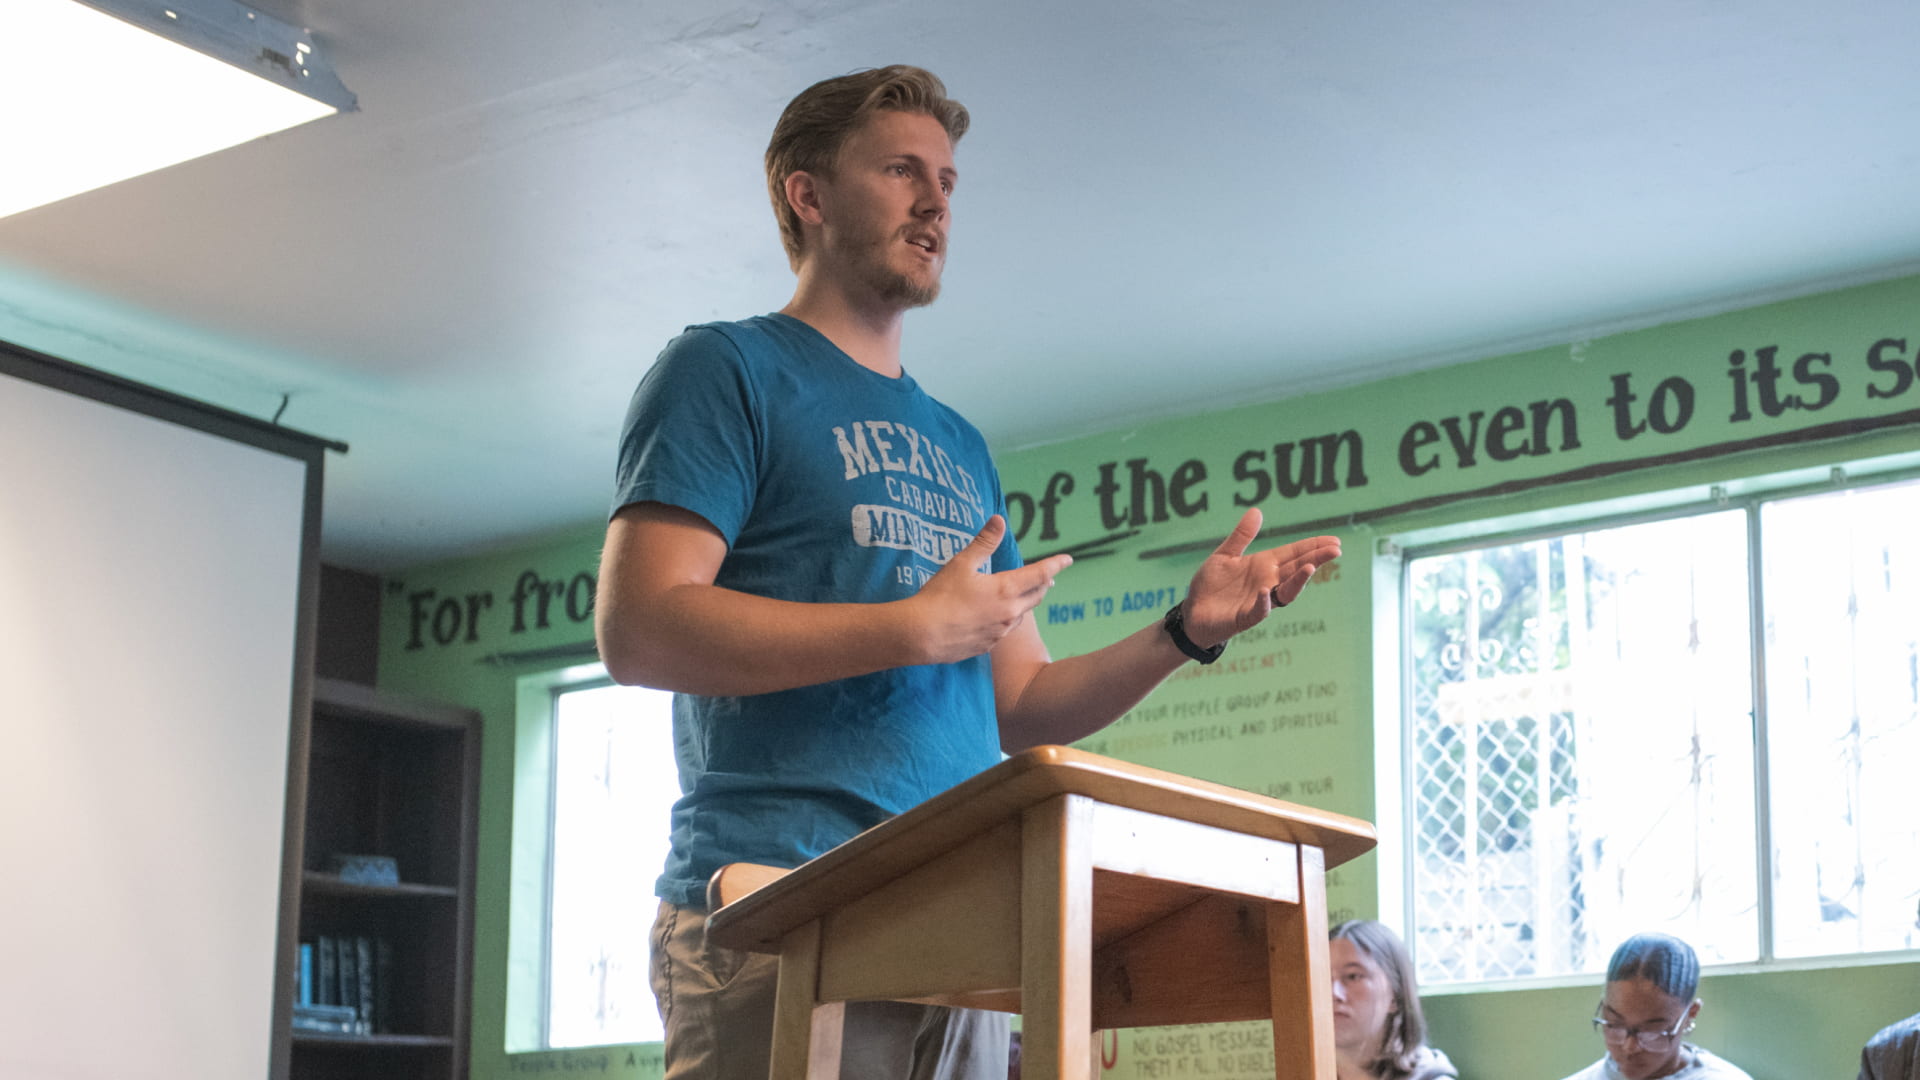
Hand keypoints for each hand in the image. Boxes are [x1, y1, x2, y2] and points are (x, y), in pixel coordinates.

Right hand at [904, 515, 1072, 664]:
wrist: (922, 635)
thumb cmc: (940, 596)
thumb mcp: (961, 564)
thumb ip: (984, 542)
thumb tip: (999, 519)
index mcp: (1006, 589)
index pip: (1041, 574)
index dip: (1056, 564)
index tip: (1069, 559)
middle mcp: (1010, 612)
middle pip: (1037, 595)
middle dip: (1044, 583)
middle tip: (1049, 577)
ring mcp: (1000, 631)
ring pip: (1022, 614)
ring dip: (1026, 602)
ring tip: (1023, 595)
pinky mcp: (988, 645)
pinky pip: (1005, 629)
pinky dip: (1008, 618)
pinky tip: (997, 617)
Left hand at [1179, 508, 1339, 647]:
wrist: (1192, 612)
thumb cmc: (1211, 585)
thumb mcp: (1225, 555)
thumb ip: (1241, 536)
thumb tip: (1257, 511)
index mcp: (1264, 566)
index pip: (1294, 554)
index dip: (1313, 547)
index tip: (1334, 540)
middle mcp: (1267, 582)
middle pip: (1297, 570)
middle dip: (1316, 559)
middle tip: (1336, 550)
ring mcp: (1258, 601)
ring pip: (1286, 592)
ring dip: (1298, 581)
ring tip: (1311, 567)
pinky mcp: (1244, 618)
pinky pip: (1258, 611)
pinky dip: (1263, 602)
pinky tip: (1266, 591)